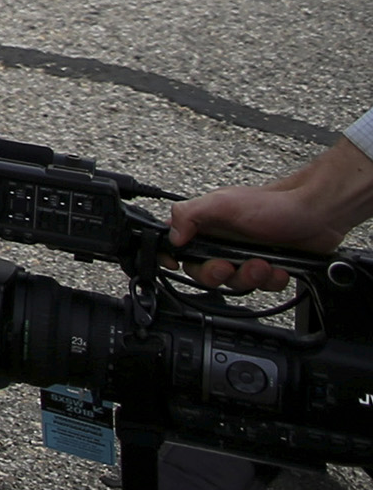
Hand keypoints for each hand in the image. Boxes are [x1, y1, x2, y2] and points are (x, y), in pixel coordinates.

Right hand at [169, 145, 372, 290]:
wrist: (317, 213)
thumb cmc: (274, 204)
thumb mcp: (223, 202)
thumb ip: (189, 215)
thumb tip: (172, 236)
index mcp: (205, 225)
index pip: (175, 245)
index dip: (172, 258)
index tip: (178, 265)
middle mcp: (222, 241)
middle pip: (203, 273)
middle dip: (218, 274)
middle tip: (228, 266)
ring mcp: (244, 256)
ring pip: (234, 283)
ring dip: (249, 277)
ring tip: (262, 264)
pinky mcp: (266, 267)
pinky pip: (261, 286)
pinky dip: (271, 280)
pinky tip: (278, 268)